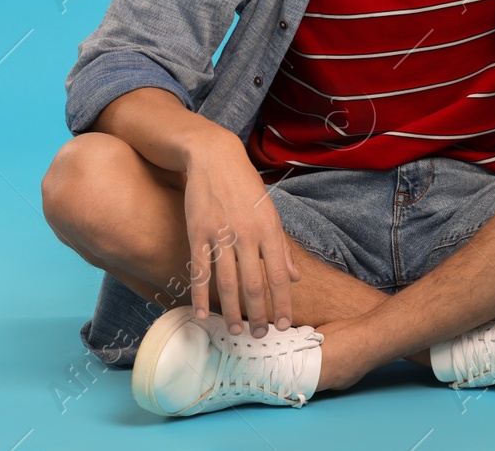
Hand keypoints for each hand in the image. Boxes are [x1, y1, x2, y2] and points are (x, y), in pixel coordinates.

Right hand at [181, 135, 301, 336]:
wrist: (215, 158)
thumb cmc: (246, 188)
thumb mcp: (270, 213)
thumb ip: (282, 248)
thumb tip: (296, 278)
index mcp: (270, 230)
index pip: (280, 275)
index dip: (283, 303)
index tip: (286, 324)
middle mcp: (247, 234)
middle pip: (254, 284)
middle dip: (258, 314)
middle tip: (259, 336)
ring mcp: (221, 234)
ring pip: (227, 283)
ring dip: (231, 311)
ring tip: (235, 330)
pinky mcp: (197, 232)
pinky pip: (200, 270)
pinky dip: (200, 295)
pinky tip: (202, 314)